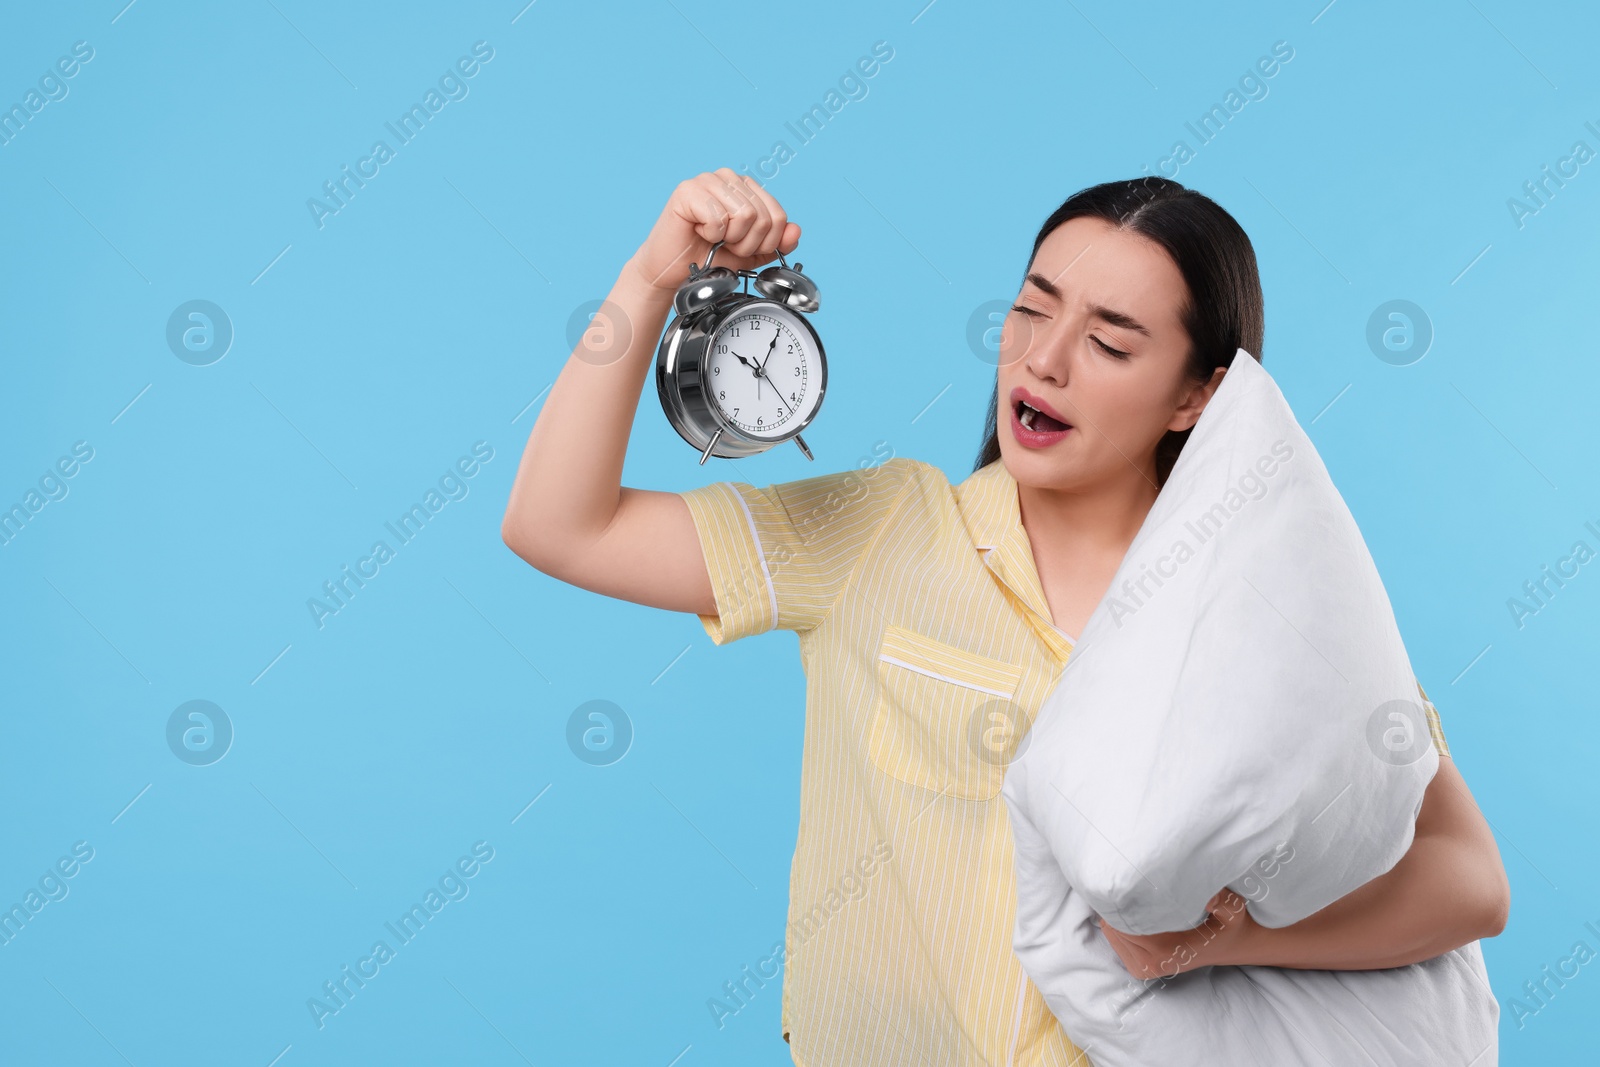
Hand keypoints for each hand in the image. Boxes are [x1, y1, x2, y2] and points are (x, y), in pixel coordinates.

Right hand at [627, 168, 799, 292]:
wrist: (675, 272)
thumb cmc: (709, 258)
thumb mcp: (751, 254)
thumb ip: (776, 242)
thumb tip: (795, 231)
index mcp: (747, 187)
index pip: (778, 216)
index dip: (765, 243)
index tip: (742, 247)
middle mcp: (729, 178)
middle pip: (762, 216)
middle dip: (746, 243)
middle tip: (724, 244)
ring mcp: (707, 180)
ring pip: (744, 214)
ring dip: (729, 239)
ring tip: (712, 238)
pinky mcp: (687, 190)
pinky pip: (718, 217)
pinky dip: (710, 234)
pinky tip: (698, 231)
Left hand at [1097, 889, 1259, 978]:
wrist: (1231, 945)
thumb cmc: (1226, 922)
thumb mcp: (1232, 908)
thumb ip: (1222, 900)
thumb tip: (1208, 897)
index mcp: (1166, 951)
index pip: (1125, 920)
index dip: (1125, 898)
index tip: (1133, 879)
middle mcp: (1150, 964)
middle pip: (1113, 925)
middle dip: (1119, 905)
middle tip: (1131, 881)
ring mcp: (1142, 969)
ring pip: (1110, 931)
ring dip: (1118, 914)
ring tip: (1135, 896)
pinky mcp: (1138, 968)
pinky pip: (1114, 940)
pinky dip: (1118, 925)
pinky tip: (1135, 912)